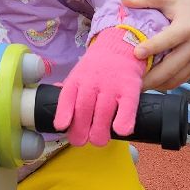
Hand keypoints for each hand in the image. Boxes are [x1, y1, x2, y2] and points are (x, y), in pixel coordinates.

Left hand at [55, 30, 146, 145]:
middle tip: (81, 141)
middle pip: (84, 108)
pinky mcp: (130, 88)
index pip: (67, 96)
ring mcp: (112, 85)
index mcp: (77, 79)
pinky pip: (127, 107)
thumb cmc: (98, 69)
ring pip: (104, 111)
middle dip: (81, 130)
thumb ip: (71, 94)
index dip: (63, 113)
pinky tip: (120, 130)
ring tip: (98, 141)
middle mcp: (93, 81)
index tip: (62, 127)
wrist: (120, 47)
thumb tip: (59, 118)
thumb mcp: (80, 75)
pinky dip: (124, 121)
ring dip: (100, 131)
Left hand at [123, 0, 189, 89]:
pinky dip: (164, 84)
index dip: (152, 47)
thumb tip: (124, 0)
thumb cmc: (187, 2)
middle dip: (149, 78)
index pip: (169, 40)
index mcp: (188, 27)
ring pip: (175, 79)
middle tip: (129, 81)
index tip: (135, 53)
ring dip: (155, 84)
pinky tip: (150, 82)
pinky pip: (180, 80)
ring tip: (137, 85)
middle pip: (170, 68)